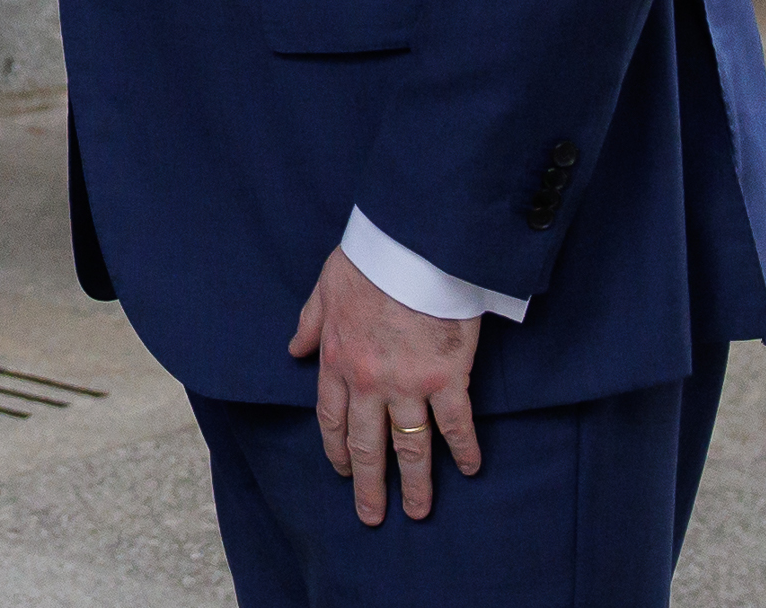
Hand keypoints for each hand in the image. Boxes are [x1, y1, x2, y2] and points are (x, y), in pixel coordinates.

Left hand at [288, 246, 480, 524]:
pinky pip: (456, 423)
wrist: (411, 249)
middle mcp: (368, 382)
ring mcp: (408, 383)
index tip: (341, 472)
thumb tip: (294, 350)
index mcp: (336, 361)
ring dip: (416, 482)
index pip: (332, 419)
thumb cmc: (368, 263)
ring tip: (419, 511)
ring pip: (410, 444)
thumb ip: (309, 324)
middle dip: (369, 484)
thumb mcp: (323, 289)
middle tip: (372, 516)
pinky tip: (471, 469)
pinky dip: (465, 449)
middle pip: (367, 445)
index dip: (337, 449)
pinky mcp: (447, 377)